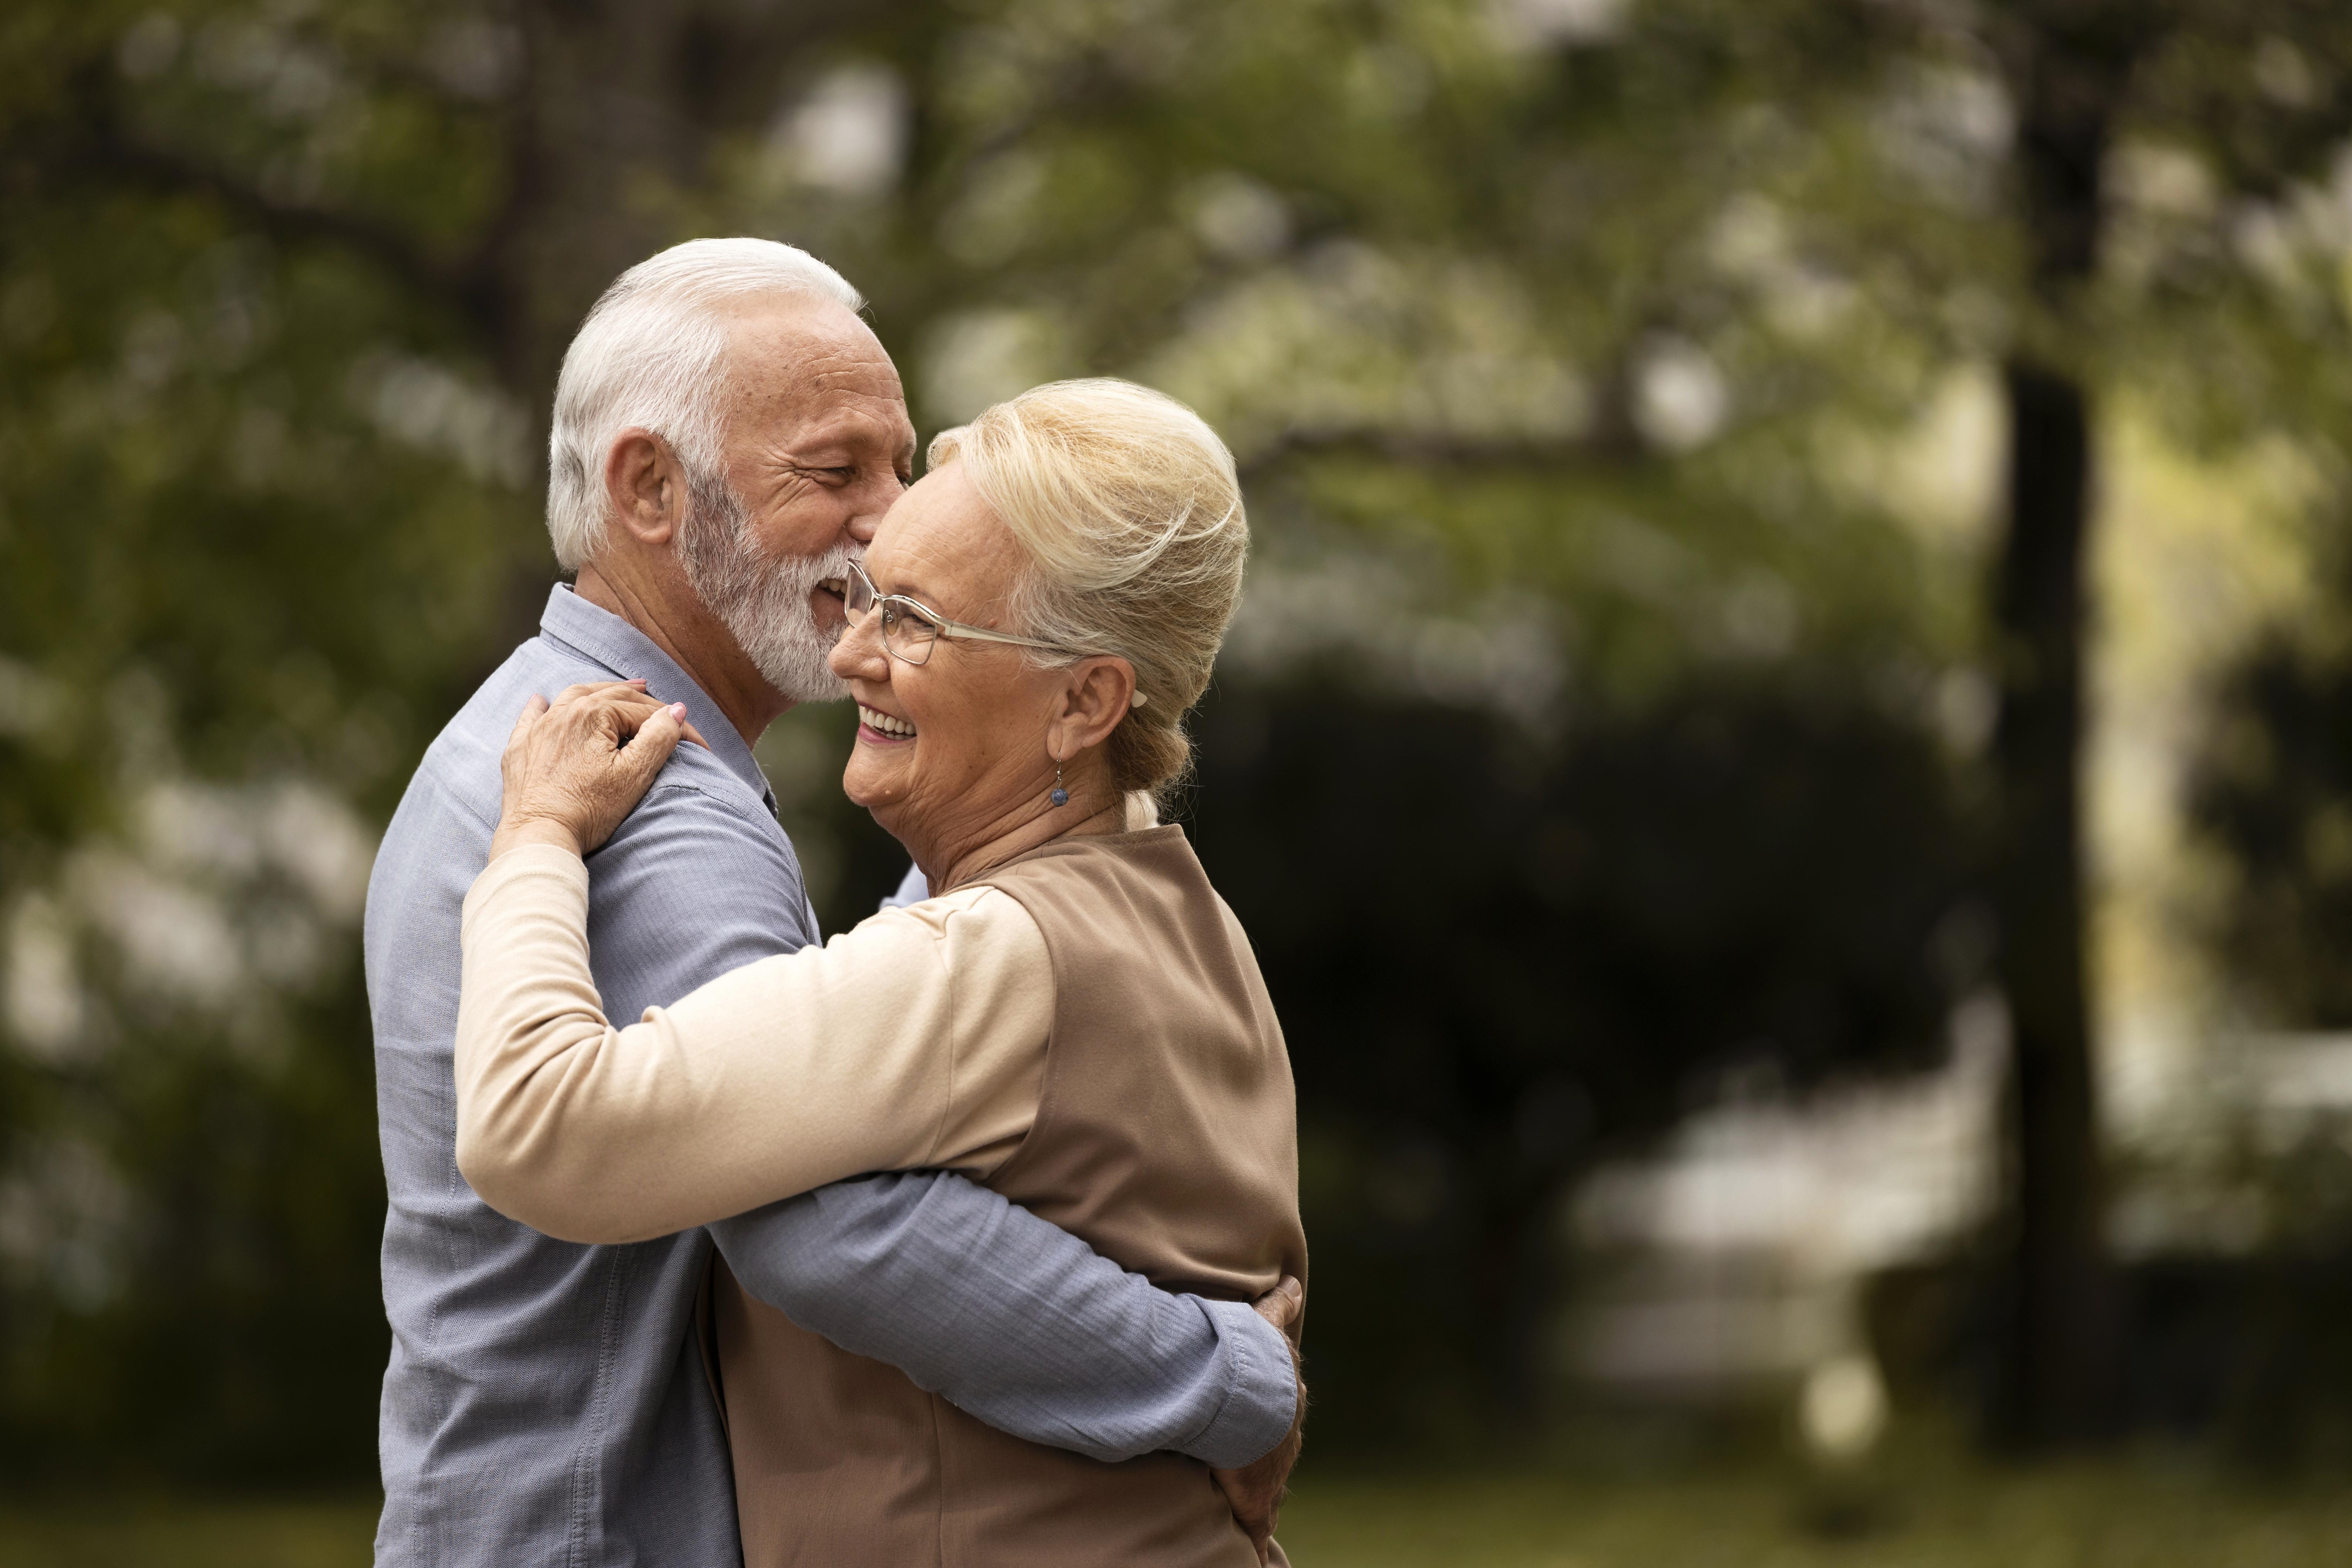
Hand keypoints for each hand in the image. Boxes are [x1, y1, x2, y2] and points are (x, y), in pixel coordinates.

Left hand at [487, 681, 707, 861]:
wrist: (539, 836)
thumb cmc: (589, 809)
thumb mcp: (635, 775)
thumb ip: (659, 737)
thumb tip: (676, 710)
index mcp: (594, 714)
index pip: (645, 713)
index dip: (675, 726)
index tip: (697, 745)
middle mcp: (564, 713)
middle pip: (611, 697)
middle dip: (642, 702)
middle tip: (663, 709)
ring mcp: (539, 729)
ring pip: (574, 697)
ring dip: (600, 692)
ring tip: (619, 691)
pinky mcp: (520, 748)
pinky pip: (531, 717)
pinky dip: (541, 706)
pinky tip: (542, 700)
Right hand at [1213, 1275, 1304, 1566]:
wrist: (1249, 1396)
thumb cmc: (1253, 1361)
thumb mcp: (1267, 1326)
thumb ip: (1280, 1305)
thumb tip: (1295, 1281)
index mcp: (1286, 1404)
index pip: (1282, 1414)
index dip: (1273, 1420)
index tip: (1266, 1428)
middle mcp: (1284, 1440)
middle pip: (1277, 1455)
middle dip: (1268, 1462)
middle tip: (1253, 1474)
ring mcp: (1272, 1476)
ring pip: (1267, 1492)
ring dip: (1261, 1502)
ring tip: (1255, 1513)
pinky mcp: (1257, 1505)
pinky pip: (1257, 1534)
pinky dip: (1257, 1553)